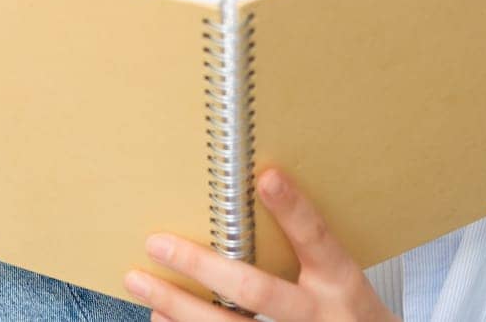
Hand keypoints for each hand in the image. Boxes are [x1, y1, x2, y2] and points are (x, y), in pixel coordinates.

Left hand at [122, 168, 398, 321]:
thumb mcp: (338, 277)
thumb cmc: (345, 309)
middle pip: (256, 290)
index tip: (265, 178)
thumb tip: (251, 191)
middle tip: (157, 243)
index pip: (317, 239)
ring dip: (179, 306)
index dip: (293, 211)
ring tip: (140, 281)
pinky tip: (159, 314)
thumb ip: (302, 245)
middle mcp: (318, 314)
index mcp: (340, 281)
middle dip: (202, 267)